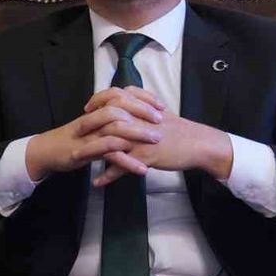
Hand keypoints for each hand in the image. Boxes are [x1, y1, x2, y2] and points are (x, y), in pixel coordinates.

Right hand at [25, 87, 166, 179]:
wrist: (46, 152)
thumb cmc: (73, 139)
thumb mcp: (92, 125)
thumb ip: (110, 119)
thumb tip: (134, 115)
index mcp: (96, 110)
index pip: (121, 96)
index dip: (142, 98)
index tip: (161, 105)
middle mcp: (93, 119)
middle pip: (119, 108)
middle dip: (142, 112)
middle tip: (161, 120)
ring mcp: (88, 135)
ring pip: (114, 128)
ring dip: (138, 134)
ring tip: (156, 141)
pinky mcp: (85, 152)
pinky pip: (108, 154)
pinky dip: (126, 161)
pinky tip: (141, 169)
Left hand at [92, 108, 233, 186]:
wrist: (197, 144)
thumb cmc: (180, 129)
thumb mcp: (160, 110)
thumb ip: (142, 101)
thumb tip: (128, 93)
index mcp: (142, 107)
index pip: (114, 96)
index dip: (98, 100)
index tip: (88, 107)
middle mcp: (138, 120)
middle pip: (106, 118)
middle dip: (89, 125)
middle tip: (78, 132)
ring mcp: (140, 138)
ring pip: (110, 142)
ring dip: (92, 151)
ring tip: (78, 158)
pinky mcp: (144, 156)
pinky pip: (121, 166)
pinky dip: (108, 175)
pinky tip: (98, 182)